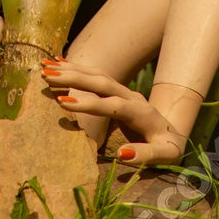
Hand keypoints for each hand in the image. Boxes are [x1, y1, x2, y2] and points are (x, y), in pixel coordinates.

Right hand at [40, 59, 187, 164]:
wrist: (173, 130)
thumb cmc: (167, 146)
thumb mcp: (165, 155)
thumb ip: (146, 154)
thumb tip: (123, 154)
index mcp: (141, 113)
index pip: (113, 105)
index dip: (90, 103)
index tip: (64, 103)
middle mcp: (131, 96)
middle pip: (102, 82)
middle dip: (75, 78)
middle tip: (48, 76)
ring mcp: (123, 90)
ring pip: (97, 75)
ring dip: (72, 70)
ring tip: (45, 67)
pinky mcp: (116, 90)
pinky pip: (95, 76)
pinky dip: (77, 69)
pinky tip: (58, 63)